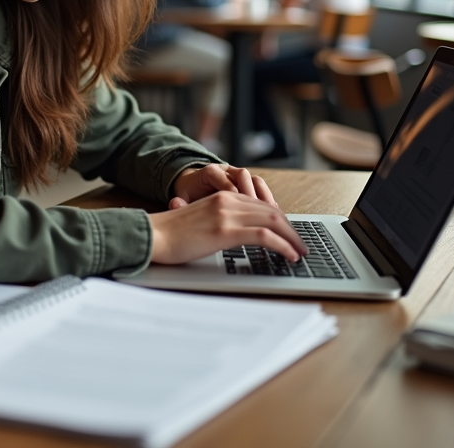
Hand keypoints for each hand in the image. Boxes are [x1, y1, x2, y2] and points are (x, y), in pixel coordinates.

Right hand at [148, 191, 307, 264]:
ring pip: (274, 222)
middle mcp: (228, 201)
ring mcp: (228, 214)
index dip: (281, 221)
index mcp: (223, 197)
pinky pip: (264, 236)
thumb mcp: (202, 221)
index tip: (290, 235)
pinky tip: (289, 256)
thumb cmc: (172, 235)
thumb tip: (241, 235)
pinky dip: (283, 246)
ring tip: (300, 252)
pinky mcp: (226, 230)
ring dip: (292, 238)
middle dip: (291, 230)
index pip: (262, 206)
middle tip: (301, 245)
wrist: (153, 235)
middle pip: (272, 212)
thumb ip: (222, 222)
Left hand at [170, 164, 278, 208]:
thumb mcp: (182, 198)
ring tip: (270, 215)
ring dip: (263, 197)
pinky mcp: (247, 182)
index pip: (222, 179)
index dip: (231, 193)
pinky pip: (260, 187)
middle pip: (243, 176)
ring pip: (255, 180)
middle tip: (258, 214)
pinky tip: (273, 214)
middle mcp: (226, 170)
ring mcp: (238, 174)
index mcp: (209, 171)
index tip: (235, 211)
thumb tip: (174, 203)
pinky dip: (267, 199)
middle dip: (252, 196)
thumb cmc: (189, 194)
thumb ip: (180, 202)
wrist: (193, 184)